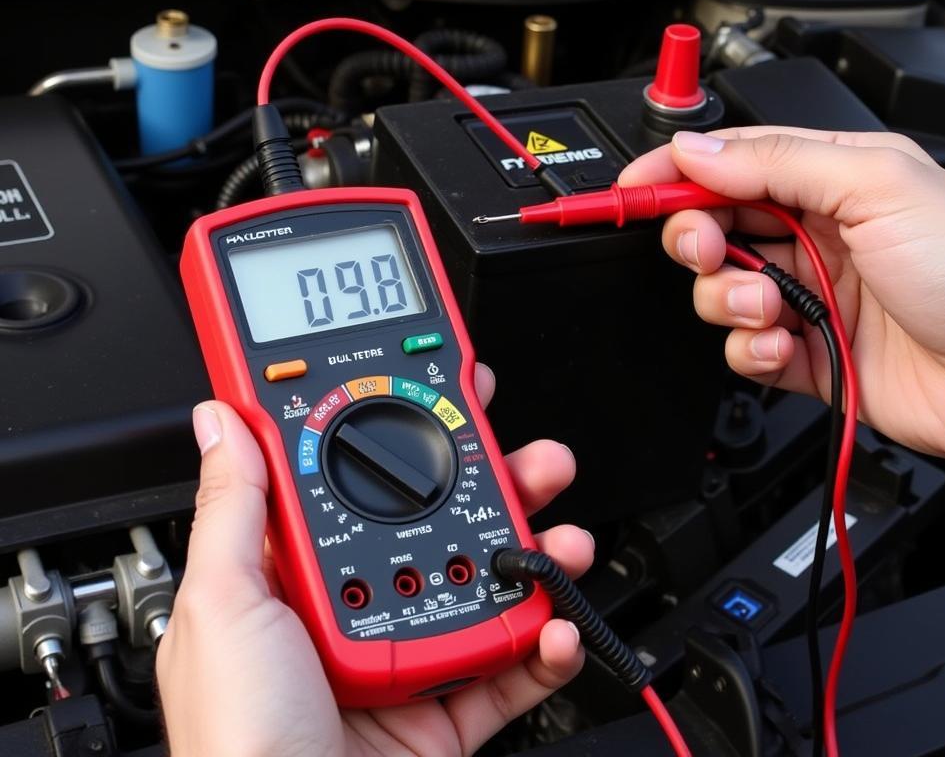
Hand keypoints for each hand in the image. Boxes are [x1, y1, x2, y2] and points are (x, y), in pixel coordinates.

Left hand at [157, 365, 591, 756]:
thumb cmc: (236, 744)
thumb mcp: (224, 607)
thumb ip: (234, 508)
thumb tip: (221, 418)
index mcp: (298, 573)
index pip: (354, 476)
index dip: (398, 425)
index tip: (439, 385)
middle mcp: (356, 602)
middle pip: (436, 520)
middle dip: (492, 479)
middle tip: (528, 454)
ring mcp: (406, 653)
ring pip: (484, 581)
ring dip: (535, 551)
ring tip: (561, 536)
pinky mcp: (448, 709)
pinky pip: (512, 664)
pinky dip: (547, 642)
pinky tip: (558, 624)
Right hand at [620, 128, 944, 473]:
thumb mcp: (875, 183)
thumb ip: (776, 161)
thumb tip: (696, 151)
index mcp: (831, 177)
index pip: (730, 164)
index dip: (676, 176)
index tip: (635, 190)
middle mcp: (816, 233)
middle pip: (714, 227)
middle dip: (696, 239)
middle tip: (706, 249)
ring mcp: (811, 296)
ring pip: (720, 291)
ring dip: (728, 300)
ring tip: (768, 306)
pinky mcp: (809, 355)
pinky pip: (744, 350)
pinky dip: (750, 350)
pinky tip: (783, 345)